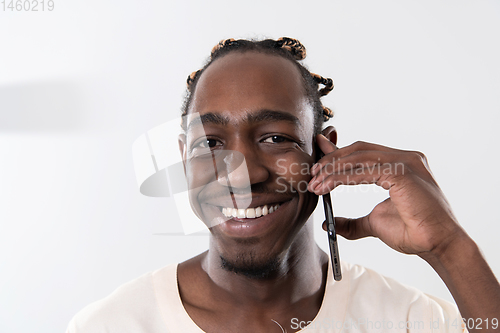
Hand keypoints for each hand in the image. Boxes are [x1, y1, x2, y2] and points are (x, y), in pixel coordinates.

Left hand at [308, 134, 467, 257]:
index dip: (337, 154)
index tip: (316, 163)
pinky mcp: (403, 172)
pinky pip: (366, 170)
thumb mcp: (374, 223)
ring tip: (316, 183)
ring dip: (333, 169)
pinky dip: (343, 177)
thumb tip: (329, 223)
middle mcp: (405, 157)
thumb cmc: (413, 233)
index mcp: (400, 163)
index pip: (363, 152)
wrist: (437, 245)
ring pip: (359, 157)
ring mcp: (406, 162)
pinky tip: (328, 186)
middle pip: (359, 150)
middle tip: (311, 174)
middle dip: (331, 160)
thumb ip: (352, 221)